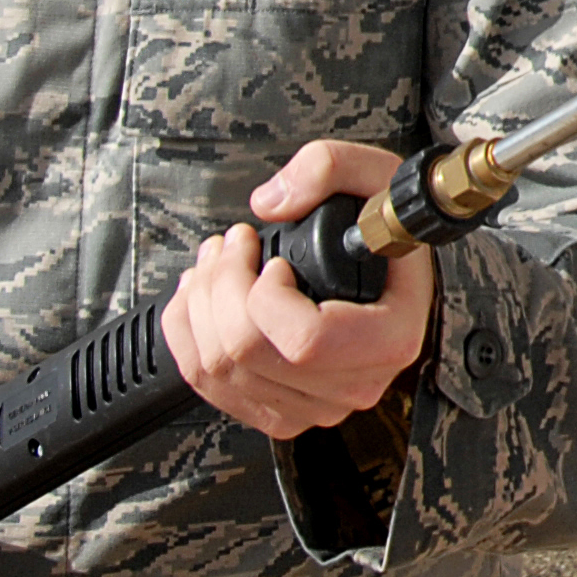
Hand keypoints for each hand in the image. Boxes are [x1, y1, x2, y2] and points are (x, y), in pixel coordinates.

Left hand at [160, 139, 436, 439]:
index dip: (267, 298)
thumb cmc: (384, 229)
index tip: (272, 262)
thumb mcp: (374, 175)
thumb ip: (327, 167)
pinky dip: (188, 335)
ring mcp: (314, 403)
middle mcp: (353, 382)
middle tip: (229, 246)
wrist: (388, 260)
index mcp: (388, 338)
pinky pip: (208, 386)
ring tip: (214, 263)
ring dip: (198, 306)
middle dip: (219, 287)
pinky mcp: (279, 409)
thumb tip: (271, 203)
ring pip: (219, 371)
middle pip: (249, 357)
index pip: (306, 343)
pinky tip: (202, 298)